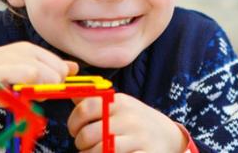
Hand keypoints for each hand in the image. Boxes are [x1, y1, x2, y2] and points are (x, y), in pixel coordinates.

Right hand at [0, 41, 77, 121]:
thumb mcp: (21, 71)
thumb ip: (48, 69)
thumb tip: (74, 67)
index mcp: (29, 50)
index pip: (62, 66)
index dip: (57, 84)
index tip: (41, 91)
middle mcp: (23, 51)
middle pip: (59, 72)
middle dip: (51, 89)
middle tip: (28, 94)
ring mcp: (11, 60)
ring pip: (47, 76)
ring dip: (40, 92)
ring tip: (18, 95)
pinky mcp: (0, 72)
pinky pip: (28, 77)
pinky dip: (26, 92)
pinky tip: (11, 96)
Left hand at [67, 93, 187, 152]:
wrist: (168, 136)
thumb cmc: (136, 121)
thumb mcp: (120, 105)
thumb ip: (94, 100)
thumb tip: (69, 91)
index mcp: (119, 102)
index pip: (85, 108)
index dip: (73, 122)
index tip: (74, 130)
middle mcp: (129, 118)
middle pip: (89, 134)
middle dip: (80, 143)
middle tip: (84, 145)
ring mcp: (138, 139)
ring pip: (100, 151)